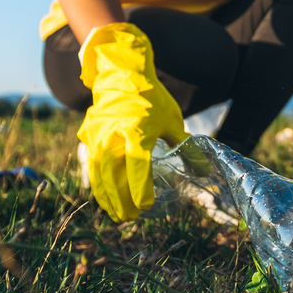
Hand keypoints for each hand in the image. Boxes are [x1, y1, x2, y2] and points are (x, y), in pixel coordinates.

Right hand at [76, 23, 188, 221]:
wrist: (121, 74)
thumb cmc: (151, 98)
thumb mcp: (172, 121)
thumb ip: (185, 147)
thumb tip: (204, 170)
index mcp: (136, 129)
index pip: (137, 164)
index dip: (140, 187)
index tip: (146, 206)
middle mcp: (113, 134)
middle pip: (113, 174)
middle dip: (121, 200)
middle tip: (131, 218)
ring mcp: (97, 135)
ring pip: (98, 173)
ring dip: (107, 196)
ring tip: (117, 214)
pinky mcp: (89, 136)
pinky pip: (91, 165)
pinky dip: (97, 184)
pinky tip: (104, 198)